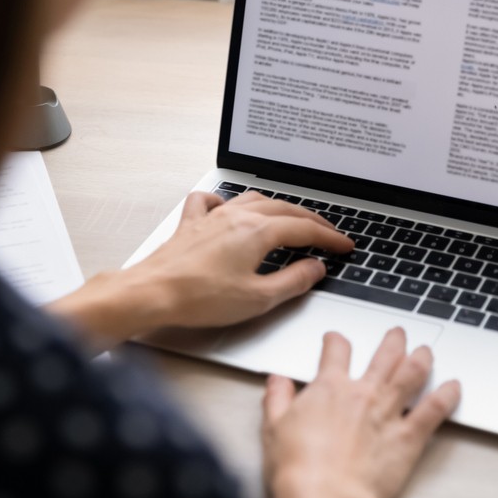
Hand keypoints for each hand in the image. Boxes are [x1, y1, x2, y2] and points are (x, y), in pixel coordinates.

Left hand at [128, 191, 352, 328]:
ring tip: (291, 218)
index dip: (329, 238)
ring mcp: (212, 217)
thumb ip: (293, 281)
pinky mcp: (192, 224)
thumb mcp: (258, 298)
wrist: (153, 292)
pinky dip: (227, 201)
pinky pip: (212, 201)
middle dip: (312, 220)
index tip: (344, 246)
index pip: (304, 229)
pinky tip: (229, 208)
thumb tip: (315, 268)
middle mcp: (236, 216)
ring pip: (254, 199)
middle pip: (284, 210)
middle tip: (328, 233)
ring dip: (278, 207)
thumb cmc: (199, 297)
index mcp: (257, 232)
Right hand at [261, 328, 461, 497]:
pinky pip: (434, 410)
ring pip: (412, 373)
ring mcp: (388, 413)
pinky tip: (455, 387)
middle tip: (398, 334)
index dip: (336, 341)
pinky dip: (447, 396)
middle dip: (393, 341)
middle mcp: (363, 394)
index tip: (336, 340)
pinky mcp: (408, 438)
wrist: (325, 497)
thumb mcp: (273, 427)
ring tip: (426, 350)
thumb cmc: (299, 468)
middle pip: (384, 355)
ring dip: (421, 358)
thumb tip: (277, 381)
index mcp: (329, 388)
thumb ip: (277, 399)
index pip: (336, 351)